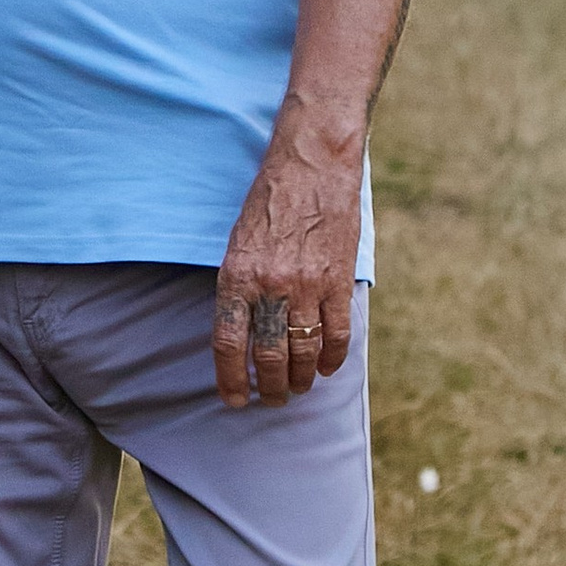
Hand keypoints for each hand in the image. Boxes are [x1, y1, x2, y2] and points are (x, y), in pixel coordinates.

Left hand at [213, 114, 360, 408]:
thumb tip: (240, 334)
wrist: (311, 164)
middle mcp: (270, 286)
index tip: (234, 400)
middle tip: (271, 400)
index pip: (227, 343)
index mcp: (237, 276)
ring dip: (299, 379)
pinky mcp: (338, 281)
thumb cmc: (269, 202)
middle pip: (268, 356)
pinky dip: (331, 358)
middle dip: (269, 388)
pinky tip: (325, 368)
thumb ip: (238, 287)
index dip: (230, 379)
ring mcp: (308, 286)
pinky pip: (336, 334)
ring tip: (296, 389)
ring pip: (303, 352)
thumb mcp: (238, 243)